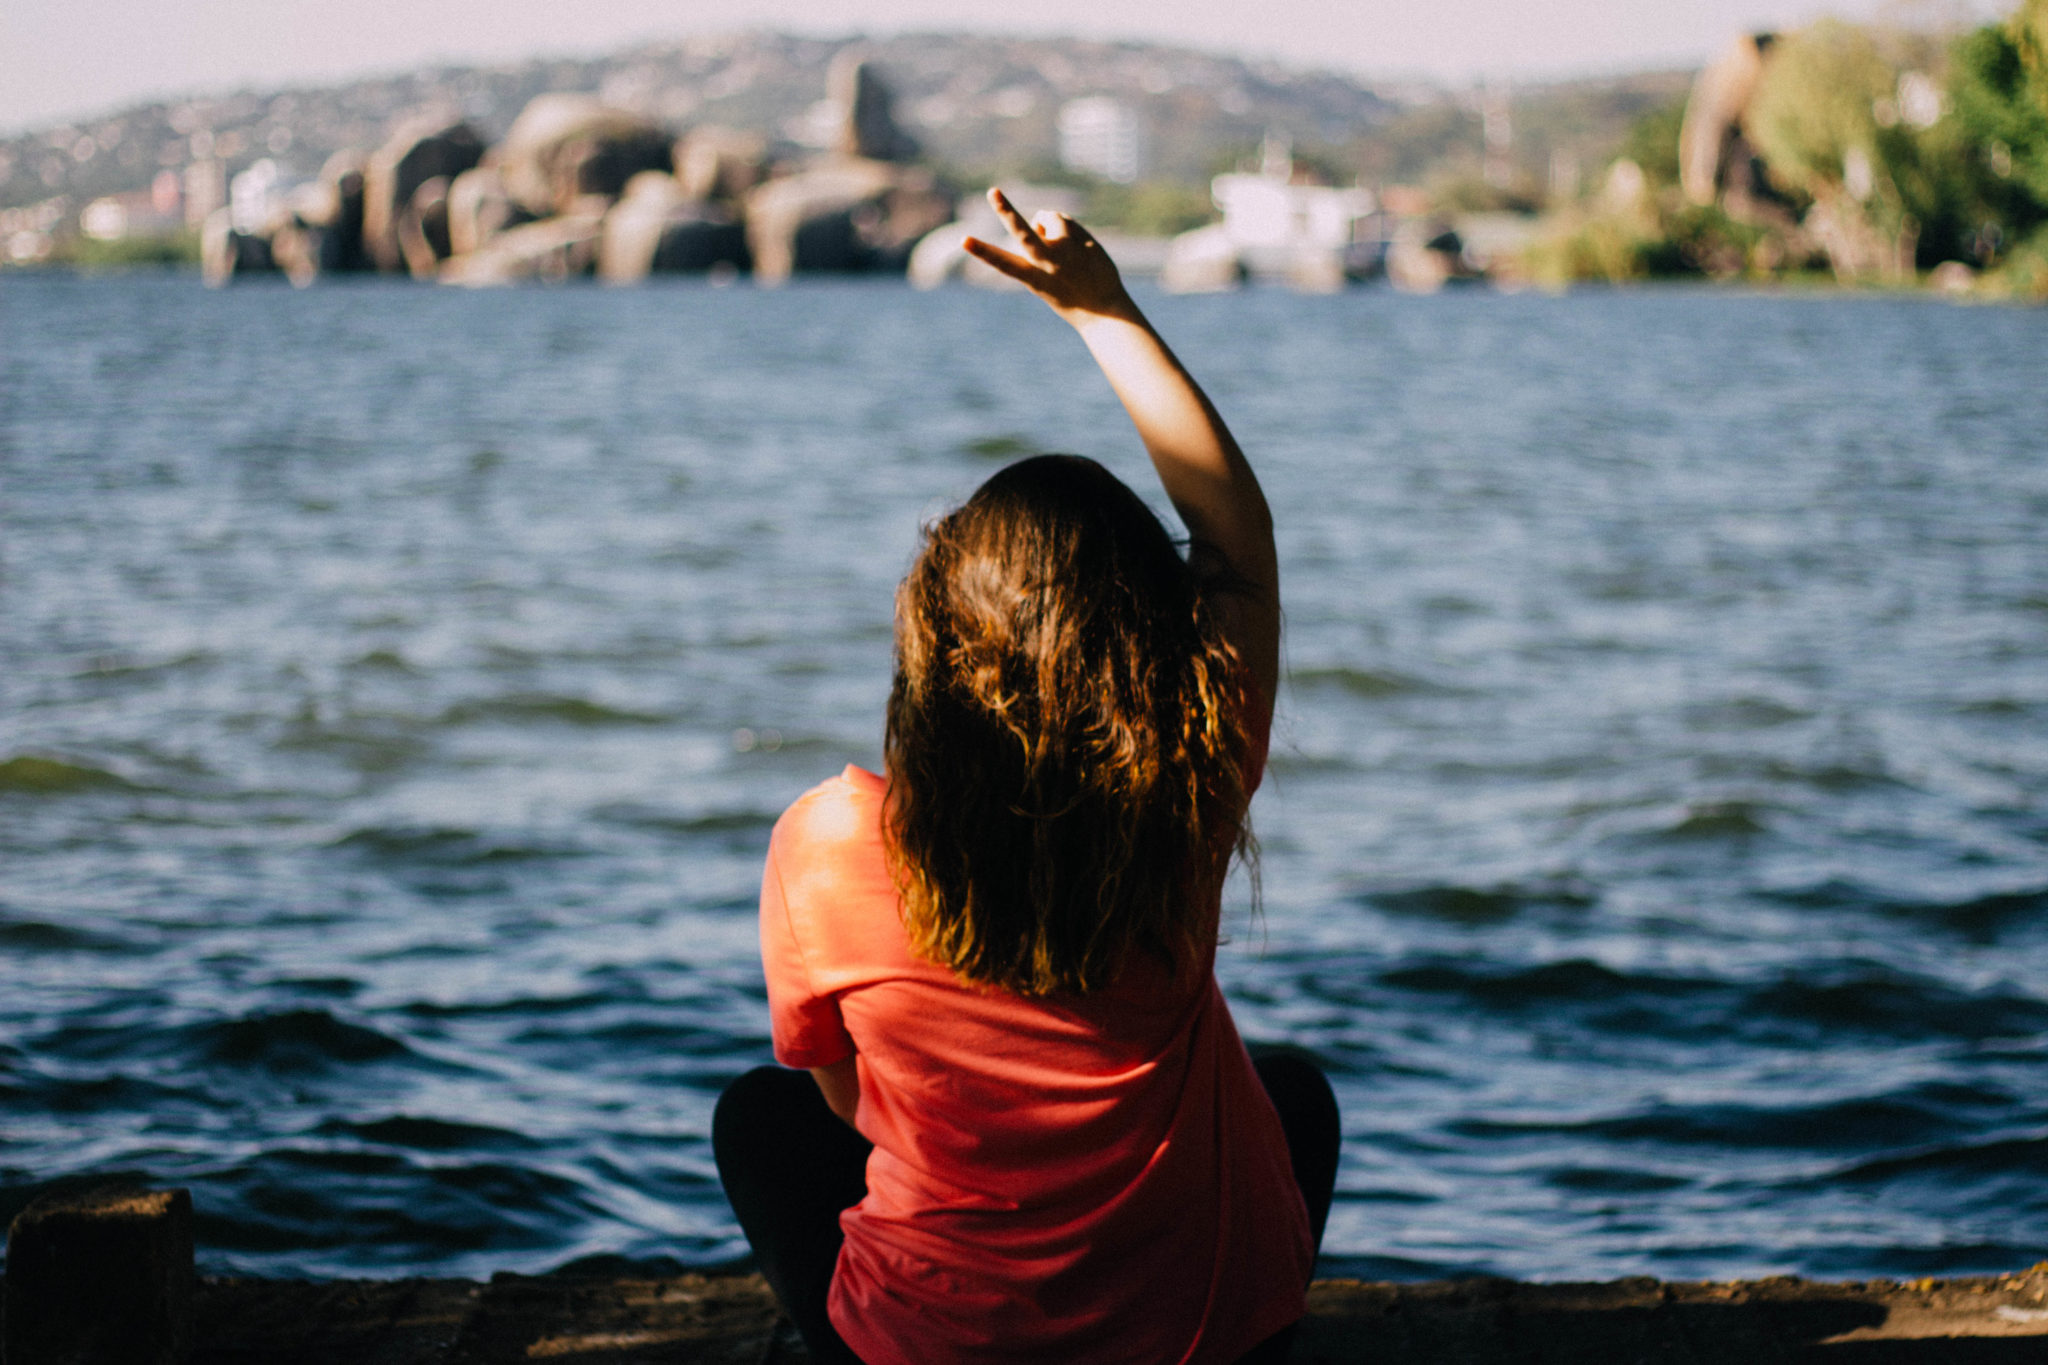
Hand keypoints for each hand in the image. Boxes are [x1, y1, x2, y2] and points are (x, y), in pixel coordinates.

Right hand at [962, 188, 1136, 324]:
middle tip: (993, 192)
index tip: (964, 240)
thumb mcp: (1046, 282)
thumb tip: (1043, 216)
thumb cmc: (1070, 297)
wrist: (1105, 311)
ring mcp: (1069, 250)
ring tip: (1066, 251)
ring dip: (1052, 225)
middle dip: (1006, 211)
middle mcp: (1049, 263)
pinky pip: (1068, 222)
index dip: (982, 250)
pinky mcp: (1084, 240)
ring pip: (1049, 217)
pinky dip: (1071, 232)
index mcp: (1033, 279)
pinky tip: (1081, 251)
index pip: (1003, 262)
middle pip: (1024, 233)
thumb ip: (1038, 250)